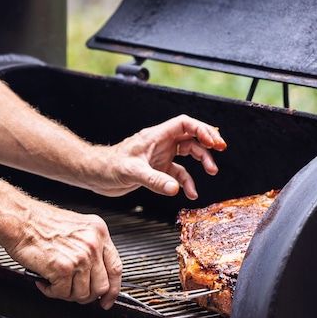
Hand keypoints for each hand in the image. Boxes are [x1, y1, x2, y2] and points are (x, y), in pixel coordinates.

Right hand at [8, 200, 122, 308]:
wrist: (20, 220)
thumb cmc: (41, 223)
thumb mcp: (77, 228)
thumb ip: (90, 247)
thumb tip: (94, 274)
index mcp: (99, 232)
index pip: (116, 268)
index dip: (113, 289)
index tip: (107, 299)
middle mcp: (93, 244)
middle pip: (102, 286)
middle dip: (86, 295)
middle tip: (72, 291)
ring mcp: (80, 257)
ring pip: (82, 294)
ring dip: (66, 293)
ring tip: (55, 282)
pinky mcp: (63, 268)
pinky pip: (62, 294)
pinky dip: (51, 292)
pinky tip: (44, 280)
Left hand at [92, 114, 226, 199]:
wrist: (96, 175)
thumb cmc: (108, 166)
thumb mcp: (132, 172)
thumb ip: (155, 180)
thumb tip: (175, 188)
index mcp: (156, 136)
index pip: (184, 124)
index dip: (201, 129)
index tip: (214, 141)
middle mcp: (161, 143)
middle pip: (191, 137)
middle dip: (207, 143)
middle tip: (220, 151)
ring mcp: (160, 156)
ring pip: (188, 154)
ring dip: (201, 162)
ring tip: (211, 172)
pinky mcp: (158, 170)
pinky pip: (178, 173)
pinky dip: (186, 182)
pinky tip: (190, 193)